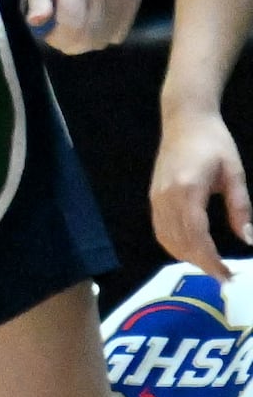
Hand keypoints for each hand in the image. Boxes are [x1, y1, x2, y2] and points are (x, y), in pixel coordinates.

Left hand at [19, 0, 138, 55]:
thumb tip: (38, 23)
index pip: (73, 28)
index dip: (58, 41)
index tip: (48, 36)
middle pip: (92, 37)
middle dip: (71, 44)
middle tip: (59, 35)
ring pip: (108, 37)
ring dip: (89, 40)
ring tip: (76, 26)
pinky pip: (123, 28)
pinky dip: (107, 32)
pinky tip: (94, 20)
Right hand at [152, 106, 251, 278]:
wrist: (185, 120)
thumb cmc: (214, 142)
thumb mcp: (235, 174)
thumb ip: (240, 207)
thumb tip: (248, 239)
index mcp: (188, 190)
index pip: (197, 236)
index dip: (210, 259)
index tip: (226, 275)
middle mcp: (167, 198)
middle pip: (180, 242)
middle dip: (201, 263)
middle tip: (223, 276)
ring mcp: (156, 198)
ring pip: (166, 239)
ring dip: (187, 256)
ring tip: (209, 264)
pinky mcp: (153, 198)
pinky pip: (160, 230)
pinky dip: (174, 245)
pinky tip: (191, 249)